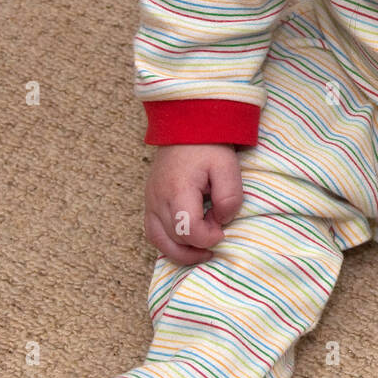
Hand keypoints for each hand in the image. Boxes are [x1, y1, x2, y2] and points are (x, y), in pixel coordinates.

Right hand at [144, 144, 243, 264]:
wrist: (184, 126)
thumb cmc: (208, 146)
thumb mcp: (227, 167)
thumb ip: (229, 197)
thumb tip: (222, 220)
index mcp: (177, 191)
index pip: (188, 231)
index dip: (209, 237)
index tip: (222, 229)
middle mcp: (158, 201)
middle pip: (174, 240)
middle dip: (199, 242)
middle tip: (216, 229)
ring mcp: (150, 202)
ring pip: (160, 242)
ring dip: (182, 251)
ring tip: (203, 250)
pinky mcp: (149, 202)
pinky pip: (153, 233)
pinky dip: (170, 242)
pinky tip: (187, 241)